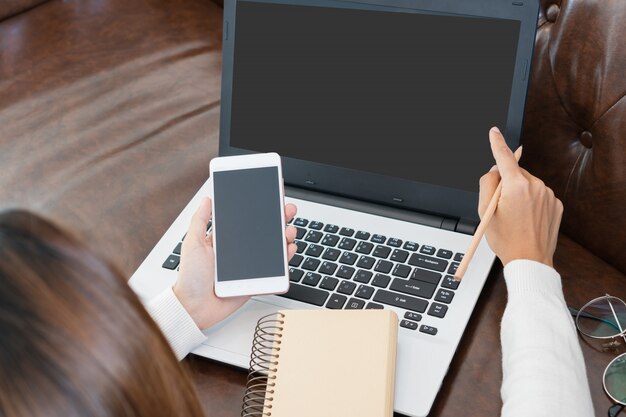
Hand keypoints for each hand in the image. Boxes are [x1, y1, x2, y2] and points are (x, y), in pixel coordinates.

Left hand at [173, 197, 297, 329]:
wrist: (195, 308)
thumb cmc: (190, 278)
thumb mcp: (192, 244)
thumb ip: (200, 220)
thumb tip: (207, 199)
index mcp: (226, 240)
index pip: (247, 220)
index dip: (260, 210)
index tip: (270, 198)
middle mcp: (240, 250)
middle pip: (264, 231)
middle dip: (278, 219)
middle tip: (287, 210)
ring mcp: (250, 265)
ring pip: (273, 247)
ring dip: (285, 236)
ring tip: (289, 230)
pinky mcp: (257, 279)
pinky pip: (275, 268)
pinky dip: (285, 257)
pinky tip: (289, 248)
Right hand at [478, 127, 562, 266]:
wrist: (530, 261)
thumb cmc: (505, 239)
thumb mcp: (485, 212)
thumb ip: (486, 184)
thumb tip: (494, 171)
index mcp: (516, 186)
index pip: (504, 157)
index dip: (497, 143)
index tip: (494, 132)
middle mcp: (536, 186)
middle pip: (515, 173)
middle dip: (506, 183)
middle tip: (499, 206)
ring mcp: (549, 195)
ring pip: (527, 185)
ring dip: (519, 194)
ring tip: (514, 217)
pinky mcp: (557, 205)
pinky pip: (539, 196)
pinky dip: (531, 203)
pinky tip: (526, 219)